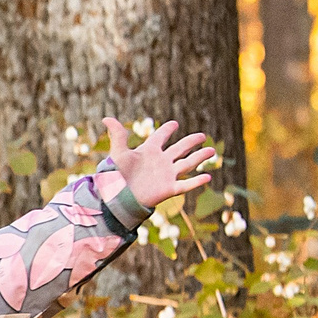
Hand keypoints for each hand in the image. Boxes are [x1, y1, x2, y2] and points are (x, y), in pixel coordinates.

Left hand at [103, 118, 217, 210]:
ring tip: (211, 150)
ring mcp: (166, 175)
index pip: (160, 137)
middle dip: (191, 142)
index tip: (174, 124)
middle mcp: (160, 162)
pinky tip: (208, 177)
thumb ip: (117, 135)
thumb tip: (106, 118)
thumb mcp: (118, 154)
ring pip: (187, 164)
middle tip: (202, 136)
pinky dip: (196, 181)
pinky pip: (185, 185)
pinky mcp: (168, 189)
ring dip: (200, 157)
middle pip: (179, 149)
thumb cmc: (115, 177)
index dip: (166, 130)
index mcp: (148, 151)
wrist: (116, 199)